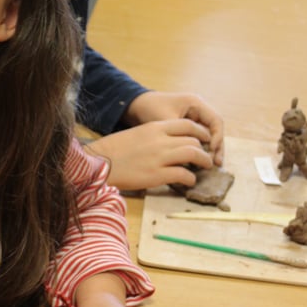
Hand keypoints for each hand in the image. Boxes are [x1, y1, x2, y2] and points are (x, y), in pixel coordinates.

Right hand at [85, 119, 213, 190]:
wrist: (100, 163)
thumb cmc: (115, 150)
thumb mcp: (137, 134)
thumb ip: (156, 135)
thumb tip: (172, 142)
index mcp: (155, 127)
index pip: (187, 125)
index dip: (201, 132)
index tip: (205, 139)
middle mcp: (160, 140)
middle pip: (193, 140)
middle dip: (204, 149)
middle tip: (206, 156)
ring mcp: (159, 158)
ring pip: (193, 155)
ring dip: (204, 161)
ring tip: (206, 167)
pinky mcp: (157, 175)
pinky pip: (183, 174)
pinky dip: (190, 178)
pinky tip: (189, 181)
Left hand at [123, 91, 223, 165]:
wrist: (134, 106)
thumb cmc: (148, 109)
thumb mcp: (164, 120)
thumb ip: (177, 136)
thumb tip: (191, 155)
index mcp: (195, 104)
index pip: (216, 121)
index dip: (217, 137)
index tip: (210, 151)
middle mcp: (198, 111)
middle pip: (214, 131)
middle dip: (217, 147)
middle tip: (216, 164)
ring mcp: (193, 120)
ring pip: (208, 137)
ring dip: (210, 151)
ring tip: (210, 167)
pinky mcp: (186, 130)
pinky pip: (198, 141)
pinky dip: (199, 151)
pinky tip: (198, 164)